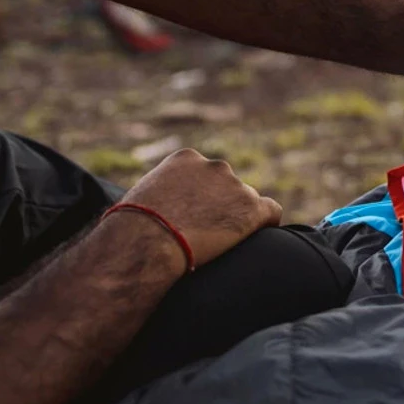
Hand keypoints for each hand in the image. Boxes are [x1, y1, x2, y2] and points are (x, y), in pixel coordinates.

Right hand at [118, 148, 281, 267]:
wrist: (146, 241)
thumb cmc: (132, 227)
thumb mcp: (139, 199)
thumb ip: (159, 196)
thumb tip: (154, 212)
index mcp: (186, 159)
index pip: (205, 174)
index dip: (202, 198)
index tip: (195, 217)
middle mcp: (214, 166)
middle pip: (228, 186)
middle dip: (221, 206)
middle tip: (208, 235)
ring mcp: (235, 186)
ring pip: (247, 201)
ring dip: (238, 219)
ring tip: (223, 244)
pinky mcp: (251, 208)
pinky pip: (271, 212)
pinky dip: (266, 224)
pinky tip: (259, 238)